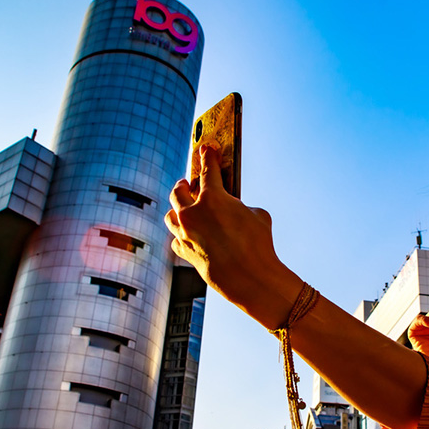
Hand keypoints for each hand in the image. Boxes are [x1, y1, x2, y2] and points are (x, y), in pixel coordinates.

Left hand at [165, 146, 301, 327]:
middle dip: (183, 184)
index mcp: (213, 198)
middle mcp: (193, 213)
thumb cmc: (259, 244)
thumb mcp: (257, 215)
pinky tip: (189, 236)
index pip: (208, 170)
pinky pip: (176, 240)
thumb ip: (239, 206)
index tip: (205, 149)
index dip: (207, 157)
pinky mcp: (184, 253)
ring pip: (170, 216)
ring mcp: (185, 234)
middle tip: (188, 183)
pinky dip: (182, 236)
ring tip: (183, 209)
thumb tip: (231, 209)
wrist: (250, 278)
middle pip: (178, 191)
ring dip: (177, 210)